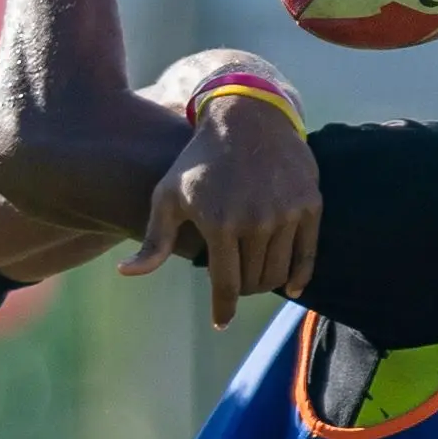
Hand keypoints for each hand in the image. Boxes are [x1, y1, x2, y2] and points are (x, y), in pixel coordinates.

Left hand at [132, 88, 320, 324]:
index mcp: (220, 223)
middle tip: (233, 283)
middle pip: (253, 282)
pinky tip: (291, 287)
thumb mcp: (168, 195)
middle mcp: (257, 222)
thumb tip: (127, 272)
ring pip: (279, 272)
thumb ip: (154, 240)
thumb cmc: (200, 159)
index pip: (226, 286)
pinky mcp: (309, 205)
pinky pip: (307, 256)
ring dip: (265, 281)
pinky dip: (298, 276)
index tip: (220, 321)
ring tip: (252, 274)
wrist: (246, 117)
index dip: (223, 309)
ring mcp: (286, 213)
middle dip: (241, 290)